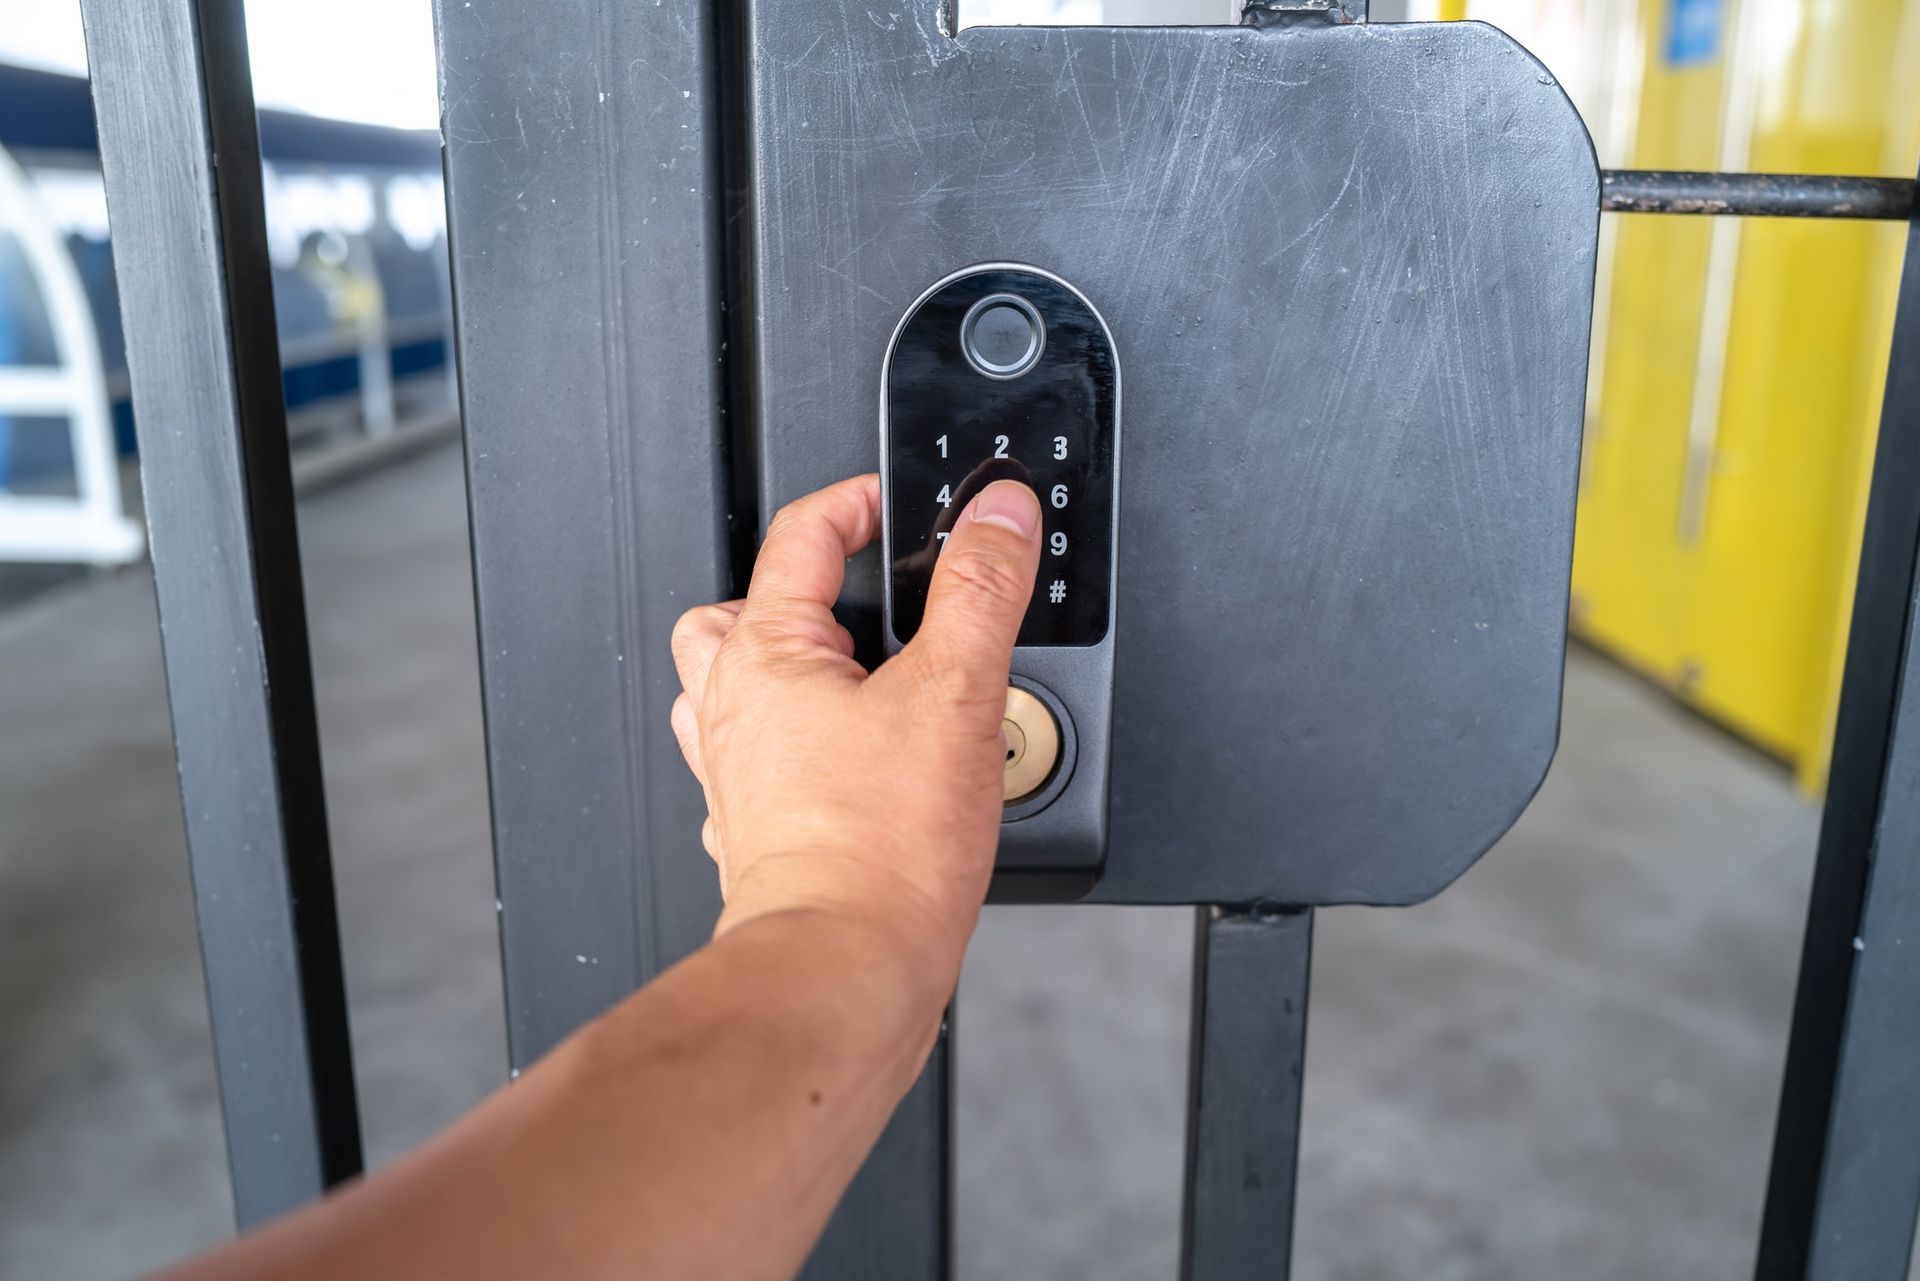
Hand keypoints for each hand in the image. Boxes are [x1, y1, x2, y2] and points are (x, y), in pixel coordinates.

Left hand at [669, 473, 1041, 982]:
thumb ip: (980, 590)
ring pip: (734, 694)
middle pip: (736, 614)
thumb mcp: (954, 693)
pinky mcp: (755, 837)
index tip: (895, 502)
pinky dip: (798, 752)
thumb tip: (998, 517)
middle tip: (860, 594)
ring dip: (787, 674)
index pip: (799, 536)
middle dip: (800, 594)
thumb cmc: (878, 853)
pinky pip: (757, 767)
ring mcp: (736, 777)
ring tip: (854, 677)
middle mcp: (731, 711)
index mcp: (763, 655)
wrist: (845, 971)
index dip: (857, 502)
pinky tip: (850, 768)